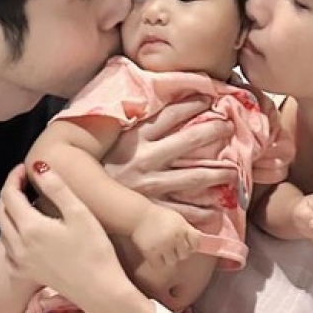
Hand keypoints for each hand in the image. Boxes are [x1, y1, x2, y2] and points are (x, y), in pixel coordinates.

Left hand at [0, 164, 122, 300]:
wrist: (100, 291)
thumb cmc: (95, 251)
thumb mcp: (79, 214)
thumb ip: (56, 188)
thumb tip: (38, 167)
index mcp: (29, 228)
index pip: (9, 195)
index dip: (14, 177)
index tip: (25, 168)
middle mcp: (18, 246)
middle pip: (1, 212)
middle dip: (9, 193)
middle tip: (24, 182)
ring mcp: (20, 262)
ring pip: (3, 231)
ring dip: (10, 213)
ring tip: (28, 203)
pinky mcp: (26, 274)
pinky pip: (8, 250)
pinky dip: (12, 236)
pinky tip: (27, 233)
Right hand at [104, 97, 236, 219]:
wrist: (77, 198)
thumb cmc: (94, 166)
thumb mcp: (109, 140)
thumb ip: (130, 124)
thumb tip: (151, 104)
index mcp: (133, 138)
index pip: (169, 115)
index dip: (192, 105)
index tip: (209, 99)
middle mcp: (144, 158)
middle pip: (188, 141)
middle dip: (213, 131)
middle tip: (230, 127)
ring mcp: (149, 185)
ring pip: (192, 177)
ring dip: (217, 173)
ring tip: (234, 171)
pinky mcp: (150, 209)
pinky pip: (182, 210)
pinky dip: (201, 212)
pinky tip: (216, 211)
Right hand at [130, 203, 201, 267]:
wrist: (138, 216)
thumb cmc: (159, 216)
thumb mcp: (177, 218)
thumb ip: (187, 229)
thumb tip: (198, 240)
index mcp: (182, 228)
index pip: (196, 243)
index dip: (192, 245)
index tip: (185, 244)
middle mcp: (175, 238)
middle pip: (185, 254)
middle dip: (179, 252)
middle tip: (171, 247)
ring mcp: (163, 246)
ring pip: (173, 262)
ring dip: (168, 258)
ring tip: (162, 252)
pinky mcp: (151, 253)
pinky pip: (159, 265)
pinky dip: (157, 262)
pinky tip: (155, 255)